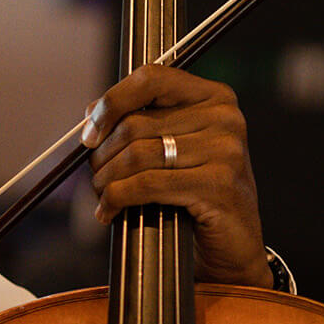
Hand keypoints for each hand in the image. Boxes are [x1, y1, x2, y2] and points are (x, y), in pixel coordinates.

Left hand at [81, 65, 272, 286]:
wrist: (233, 245)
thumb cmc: (199, 196)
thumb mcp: (174, 149)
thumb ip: (142, 123)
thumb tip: (92, 112)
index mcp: (214, 97)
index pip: (150, 78)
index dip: (111, 103)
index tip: (89, 133)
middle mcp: (224, 117)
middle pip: (135, 124)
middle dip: (103, 155)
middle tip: (95, 177)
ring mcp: (226, 150)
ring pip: (137, 155)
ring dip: (107, 180)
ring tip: (102, 195)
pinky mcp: (218, 184)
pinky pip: (147, 184)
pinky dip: (117, 199)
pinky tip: (110, 211)